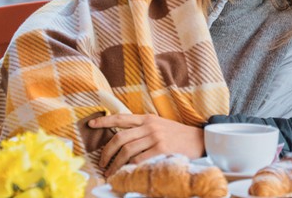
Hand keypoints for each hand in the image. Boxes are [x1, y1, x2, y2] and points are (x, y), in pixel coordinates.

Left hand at [88, 114, 204, 176]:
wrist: (199, 140)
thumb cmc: (178, 135)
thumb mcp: (160, 125)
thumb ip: (143, 128)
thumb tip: (122, 139)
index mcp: (147, 118)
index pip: (121, 117)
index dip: (104, 121)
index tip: (91, 124)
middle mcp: (149, 126)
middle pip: (119, 138)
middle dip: (106, 153)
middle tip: (101, 163)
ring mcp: (155, 138)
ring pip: (127, 152)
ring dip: (115, 164)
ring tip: (111, 173)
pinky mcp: (161, 150)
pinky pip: (139, 161)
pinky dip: (129, 168)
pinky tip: (126, 173)